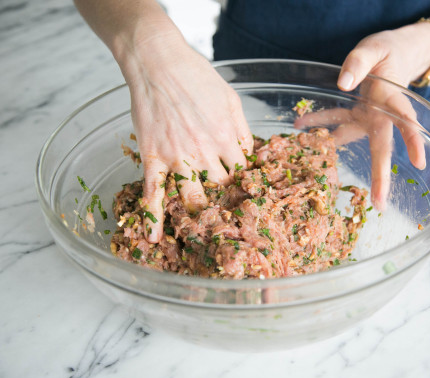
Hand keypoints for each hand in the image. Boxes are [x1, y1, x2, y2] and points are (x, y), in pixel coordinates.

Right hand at [122, 36, 252, 242]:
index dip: (245, 187)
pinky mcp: (152, 156)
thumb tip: (250, 156)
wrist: (158, 62)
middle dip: (225, 204)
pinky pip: (153, 192)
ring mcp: (177, 156)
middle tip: (227, 217)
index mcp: (228, 137)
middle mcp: (205, 151)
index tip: (245, 198)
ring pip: (191, 197)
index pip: (243, 174)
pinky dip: (153, 217)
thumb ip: (242, 131)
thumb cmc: (197, 77)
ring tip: (203, 232)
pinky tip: (154, 238)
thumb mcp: (231, 100)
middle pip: (221, 190)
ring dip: (198, 215)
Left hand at [330, 24, 429, 208]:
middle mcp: (383, 116)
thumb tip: (343, 83)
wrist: (392, 53)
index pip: (405, 120)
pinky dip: (317, 125)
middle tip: (380, 204)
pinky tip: (299, 126)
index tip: (419, 161)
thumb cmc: (388, 51)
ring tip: (322, 178)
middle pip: (383, 148)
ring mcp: (369, 119)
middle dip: (381, 176)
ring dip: (336, 157)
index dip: (413, 140)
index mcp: (393, 100)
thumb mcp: (373, 48)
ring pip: (354, 141)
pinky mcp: (357, 115)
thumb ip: (359, 63)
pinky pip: (336, 122)